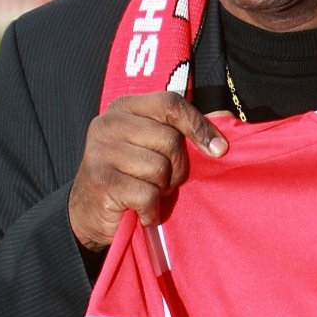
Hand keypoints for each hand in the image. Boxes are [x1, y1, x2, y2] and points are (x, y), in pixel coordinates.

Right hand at [69, 92, 227, 252]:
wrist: (88, 213)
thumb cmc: (131, 175)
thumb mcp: (155, 146)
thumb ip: (185, 129)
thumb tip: (228, 116)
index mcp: (125, 107)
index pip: (170, 104)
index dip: (199, 125)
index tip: (219, 149)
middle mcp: (109, 123)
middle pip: (169, 139)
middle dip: (177, 167)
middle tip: (164, 180)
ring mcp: (101, 152)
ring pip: (159, 168)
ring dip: (161, 189)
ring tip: (147, 191)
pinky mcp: (101, 181)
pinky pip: (147, 194)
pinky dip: (151, 208)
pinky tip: (141, 210)